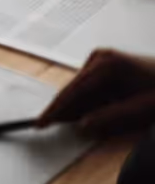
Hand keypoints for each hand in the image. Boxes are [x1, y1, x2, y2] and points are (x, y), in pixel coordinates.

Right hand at [36, 49, 154, 135]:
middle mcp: (100, 58)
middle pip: (73, 88)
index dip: (56, 109)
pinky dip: (85, 100)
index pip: (73, 91)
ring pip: (79, 87)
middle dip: (62, 108)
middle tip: (46, 125)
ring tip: (64, 121)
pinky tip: (84, 112)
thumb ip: (112, 116)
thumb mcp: (142, 108)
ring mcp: (102, 59)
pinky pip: (88, 85)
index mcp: (107, 65)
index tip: (41, 122)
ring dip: (75, 106)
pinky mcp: (105, 64)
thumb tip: (83, 125)